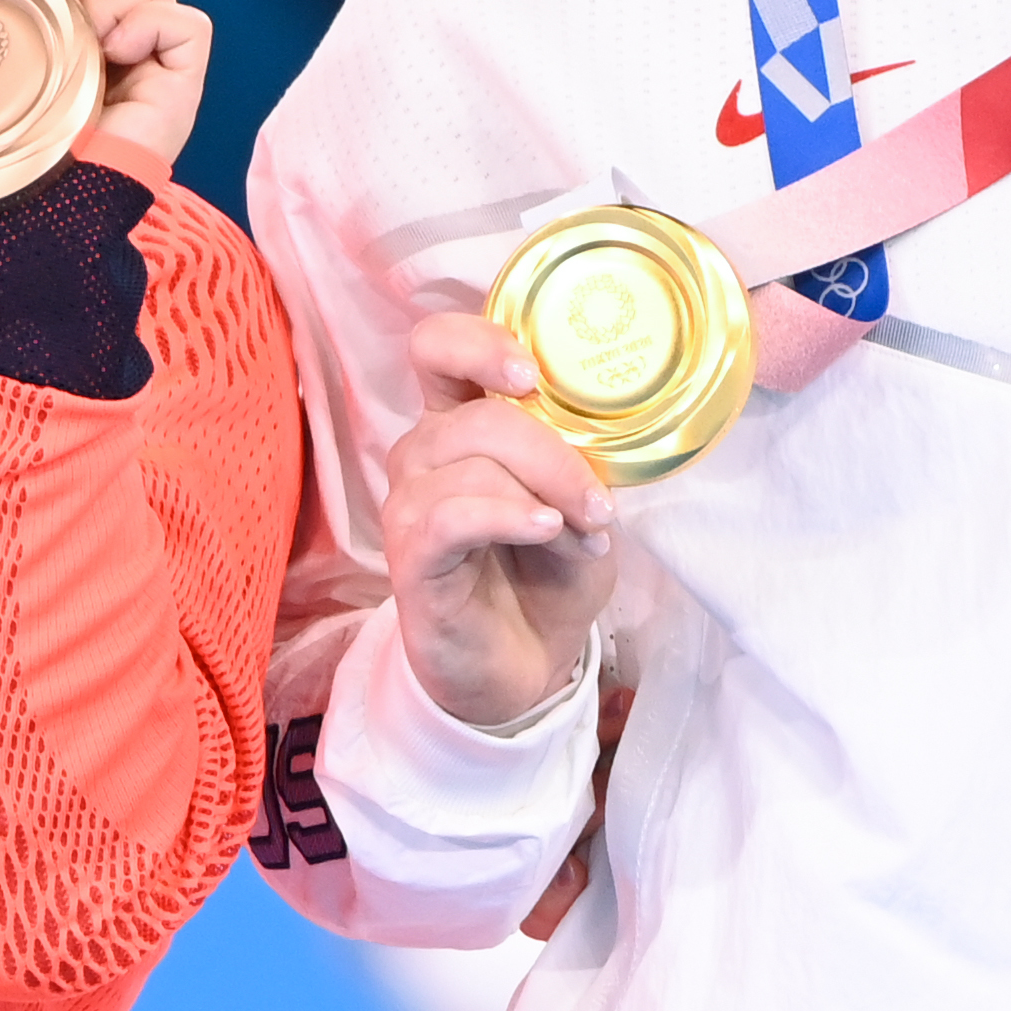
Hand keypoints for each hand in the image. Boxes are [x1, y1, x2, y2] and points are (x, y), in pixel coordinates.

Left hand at [0, 0, 209, 180]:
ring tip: (88, 42)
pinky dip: (150, 24)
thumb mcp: (5, 53)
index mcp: (70, 33)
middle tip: (55, 6)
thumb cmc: (18, 140)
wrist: (44, 197)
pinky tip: (119, 53)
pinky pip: (187, 20)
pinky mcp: (183, 79)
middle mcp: (114, 42)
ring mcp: (152, 61)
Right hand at [381, 310, 613, 730]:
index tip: (531, 373)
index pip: (437, 349)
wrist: (520, 668)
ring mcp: (408, 504)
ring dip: (545, 489)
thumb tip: (602, 438)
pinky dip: (507, 514)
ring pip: (470, 459)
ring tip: (586, 532)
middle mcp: (423, 454)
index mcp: (459, 423)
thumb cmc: (546, 575)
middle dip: (554, 451)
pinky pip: (449, 514)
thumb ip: (582, 461)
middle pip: (477, 415)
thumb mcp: (581, 507)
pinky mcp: (408, 556)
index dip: (479, 342)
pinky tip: (545, 531)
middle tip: (601, 502)